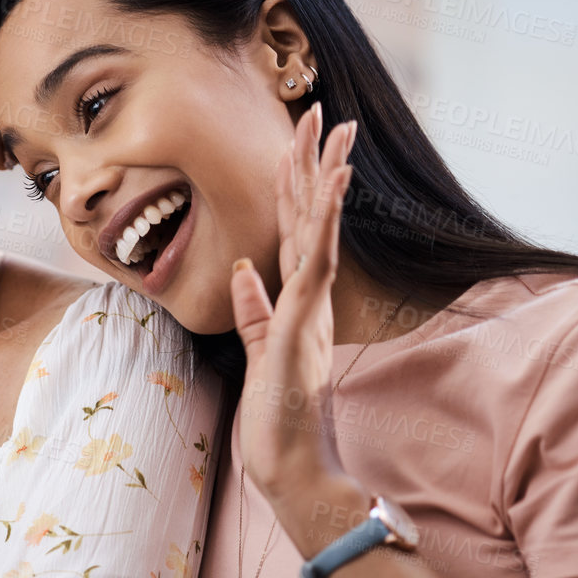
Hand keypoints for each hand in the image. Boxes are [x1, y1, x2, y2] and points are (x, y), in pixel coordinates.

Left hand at [229, 103, 366, 544]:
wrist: (291, 464)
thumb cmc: (277, 416)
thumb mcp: (257, 350)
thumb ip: (252, 310)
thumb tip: (242, 273)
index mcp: (298, 300)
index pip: (295, 230)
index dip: (294, 185)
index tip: (294, 141)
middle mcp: (311, 296)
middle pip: (312, 217)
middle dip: (315, 163)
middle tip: (322, 112)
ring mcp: (311, 306)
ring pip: (321, 228)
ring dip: (327, 177)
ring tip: (335, 131)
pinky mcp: (305, 320)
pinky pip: (319, 261)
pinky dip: (327, 219)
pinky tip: (334, 183)